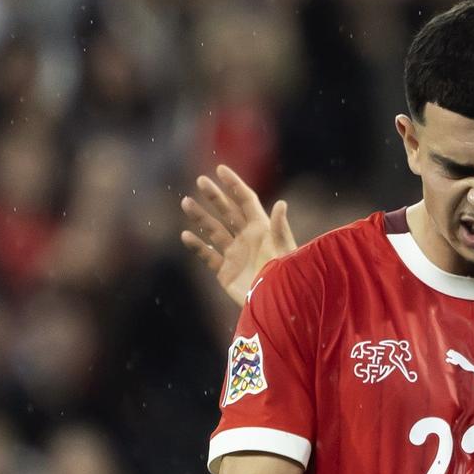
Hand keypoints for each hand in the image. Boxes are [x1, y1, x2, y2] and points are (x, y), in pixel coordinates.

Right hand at [180, 164, 298, 304]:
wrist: (276, 305)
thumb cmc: (286, 276)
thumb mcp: (285, 251)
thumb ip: (280, 229)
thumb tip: (281, 203)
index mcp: (262, 229)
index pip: (246, 201)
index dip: (234, 185)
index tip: (221, 169)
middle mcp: (247, 238)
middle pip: (228, 212)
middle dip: (215, 196)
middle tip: (201, 180)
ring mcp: (235, 254)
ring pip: (214, 230)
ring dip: (201, 216)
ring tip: (186, 202)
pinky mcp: (225, 271)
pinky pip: (208, 255)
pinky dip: (197, 245)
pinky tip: (186, 235)